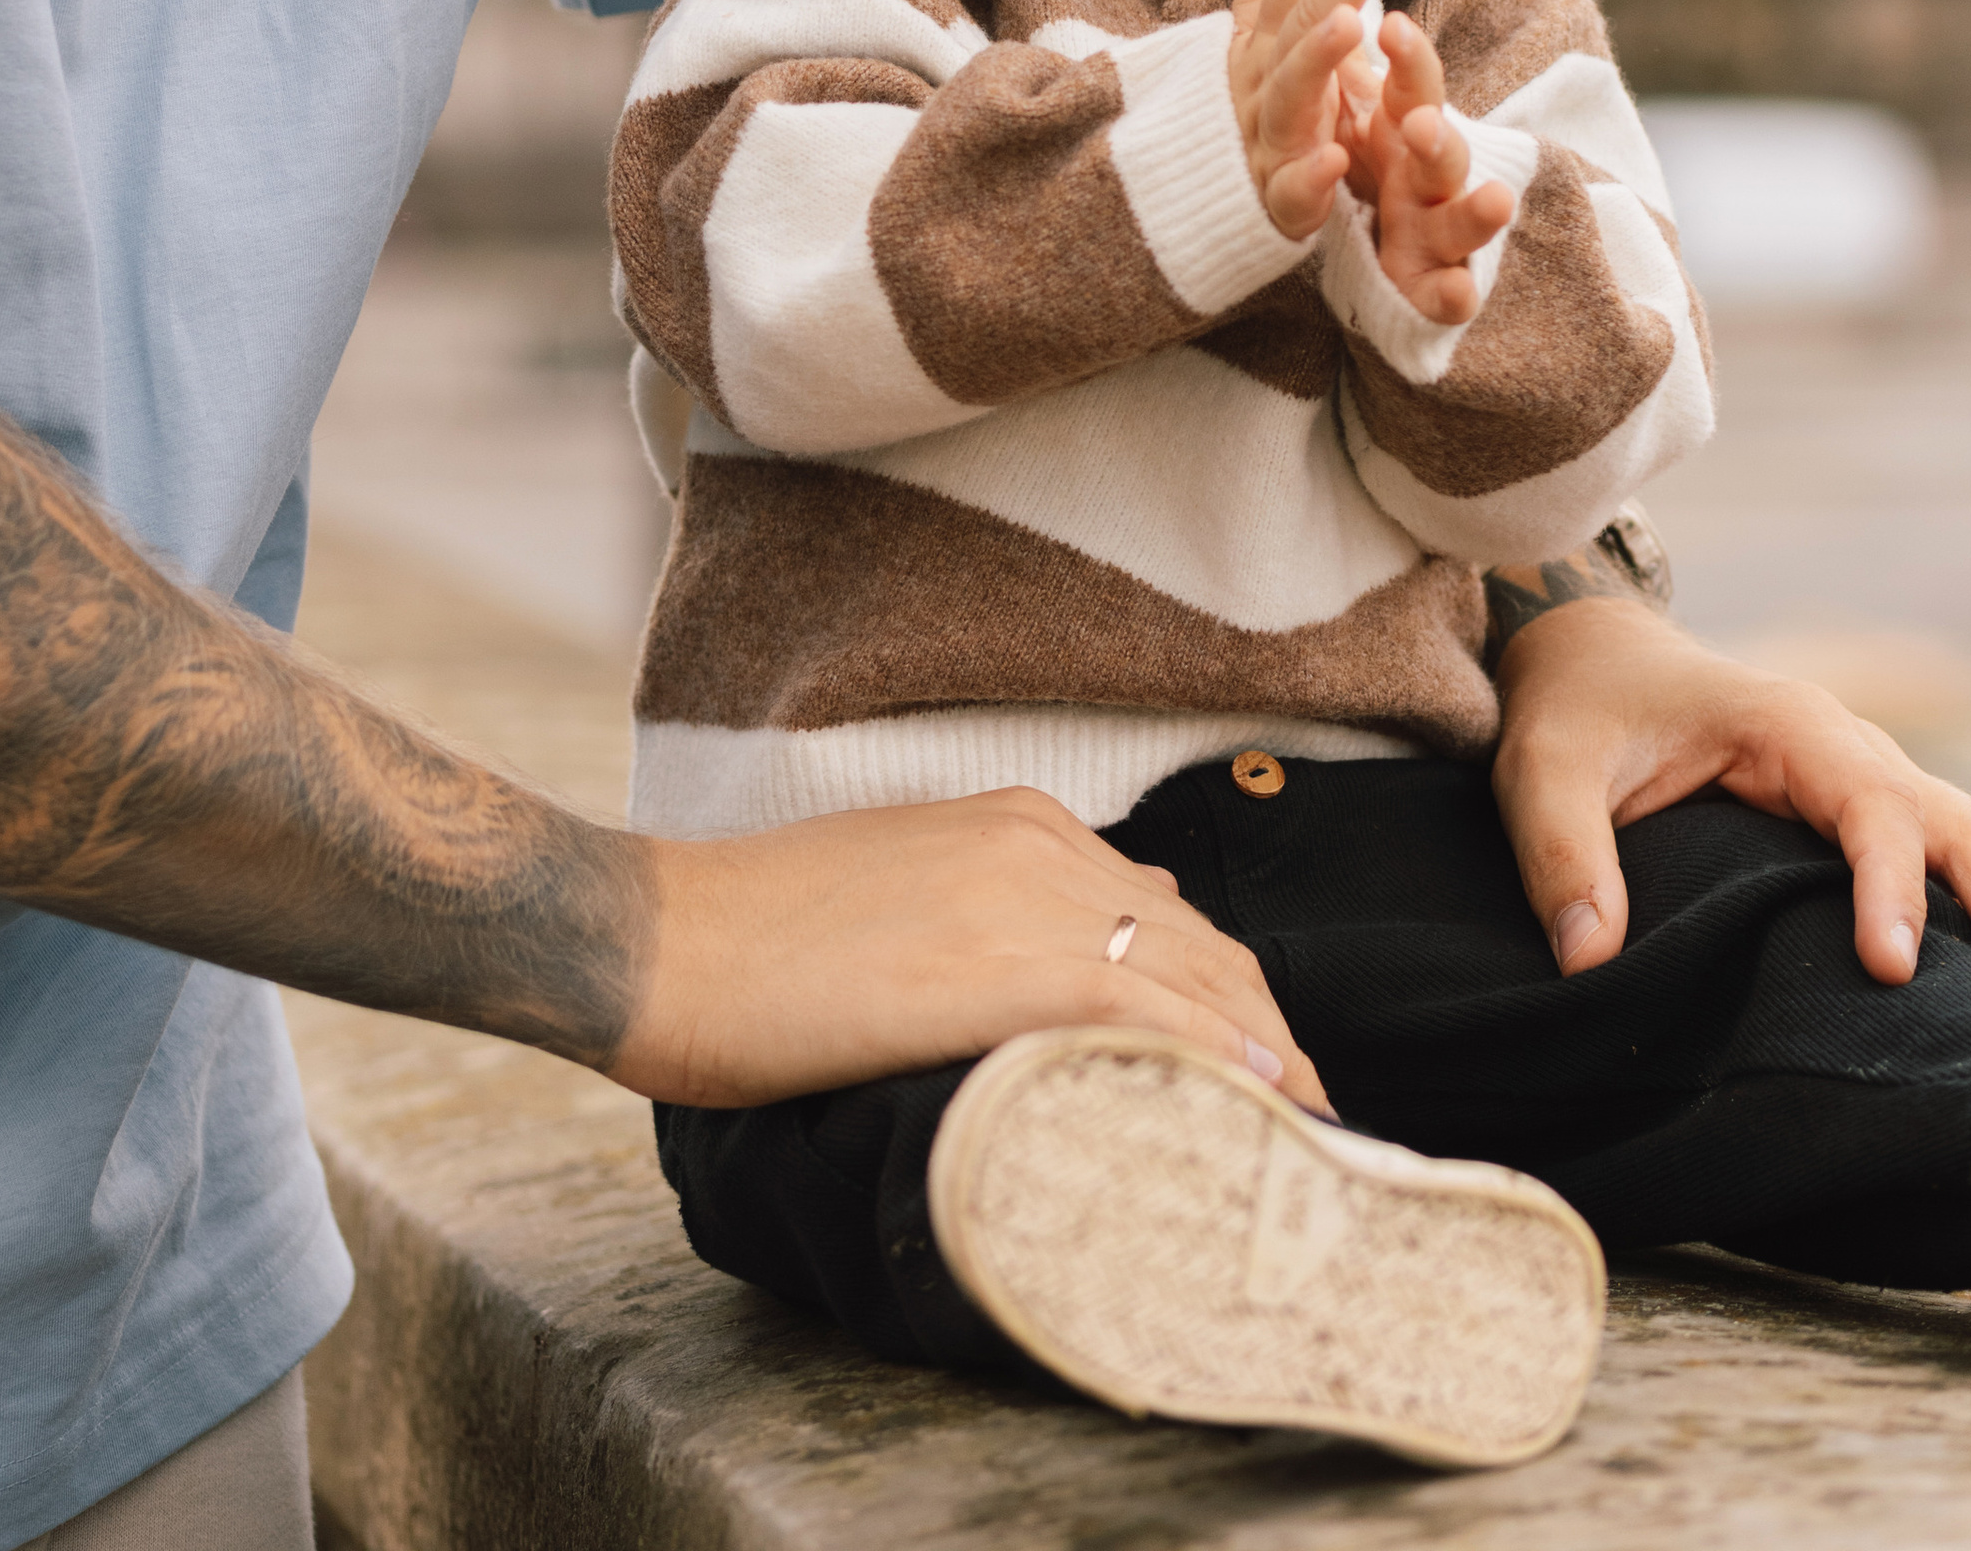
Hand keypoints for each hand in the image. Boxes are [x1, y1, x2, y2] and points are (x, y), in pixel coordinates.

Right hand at [613, 785, 1328, 1111]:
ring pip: (1195, 982)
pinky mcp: (991, 965)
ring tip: (1310, 1144)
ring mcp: (1020, 899)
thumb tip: (1086, 987)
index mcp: (1016, 825)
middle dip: (1275, 1043)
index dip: (1238, 1007)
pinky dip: (1216, 1064)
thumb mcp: (897, 897)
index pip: (1175, 924)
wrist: (654, 935)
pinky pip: (1141, 1013)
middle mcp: (1039, 846)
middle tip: (1317, 1133)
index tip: (1274, 1083)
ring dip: (1267, 1065)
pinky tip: (1260, 1112)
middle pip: (1209, 953)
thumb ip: (993, 922)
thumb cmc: (751, 938)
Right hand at [1228, 0, 1404, 244]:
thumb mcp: (1260, 54)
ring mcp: (1264, 142)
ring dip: (1316, 57)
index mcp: (1266, 51)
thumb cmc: (1246, 127)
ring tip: (1351, 19)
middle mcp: (1261, 87)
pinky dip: (1307, 179)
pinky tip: (1332, 161)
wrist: (1195, 225)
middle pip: (1301, 25)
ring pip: (1289, 96)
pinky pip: (1290, 193)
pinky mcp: (1273, 206)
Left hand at [1339, 12, 1511, 327]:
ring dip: (1478, 210)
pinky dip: (1456, 296)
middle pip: (1443, 149)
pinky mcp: (1432, 288)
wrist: (1397, 252)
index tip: (1391, 24)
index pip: (1410, 85)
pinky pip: (1448, 295)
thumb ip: (1354, 50)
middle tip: (1420, 120)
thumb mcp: (1367, 107)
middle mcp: (1429, 176)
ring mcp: (1437, 233)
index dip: (1406, 59)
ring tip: (1497, 200)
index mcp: (1405, 127)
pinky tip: (1460, 296)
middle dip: (1437, 134)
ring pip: (1461, 219)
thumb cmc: (1384, 164)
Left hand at [1487, 588, 1970, 999]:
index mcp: (1784, 723)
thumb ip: (1561, 854)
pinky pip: (1935, 859)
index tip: (1891, 967)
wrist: (1587, 658)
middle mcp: (1842, 747)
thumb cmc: (1572, 710)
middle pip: (1953, 821)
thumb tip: (1589, 962)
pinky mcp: (1853, 815)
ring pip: (1964, 839)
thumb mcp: (1540, 768)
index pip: (1867, 804)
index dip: (1888, 883)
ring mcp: (1858, 778)